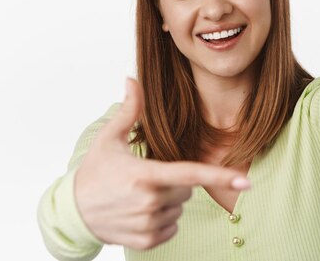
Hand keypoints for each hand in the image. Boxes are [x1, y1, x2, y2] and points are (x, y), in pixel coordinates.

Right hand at [74, 78, 250, 250]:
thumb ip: (129, 110)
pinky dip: (161, 221)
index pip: (189, 174)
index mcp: (144, 175)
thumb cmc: (94, 171)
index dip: (219, 175)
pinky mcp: (146, 241)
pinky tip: (138, 212)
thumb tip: (131, 79)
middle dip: (173, 184)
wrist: (74, 211)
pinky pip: (171, 228)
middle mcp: (149, 202)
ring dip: (167, 203)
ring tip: (137, 196)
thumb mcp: (109, 139)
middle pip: (186, 191)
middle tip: (145, 179)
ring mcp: (148, 224)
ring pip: (179, 210)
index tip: (245, 178)